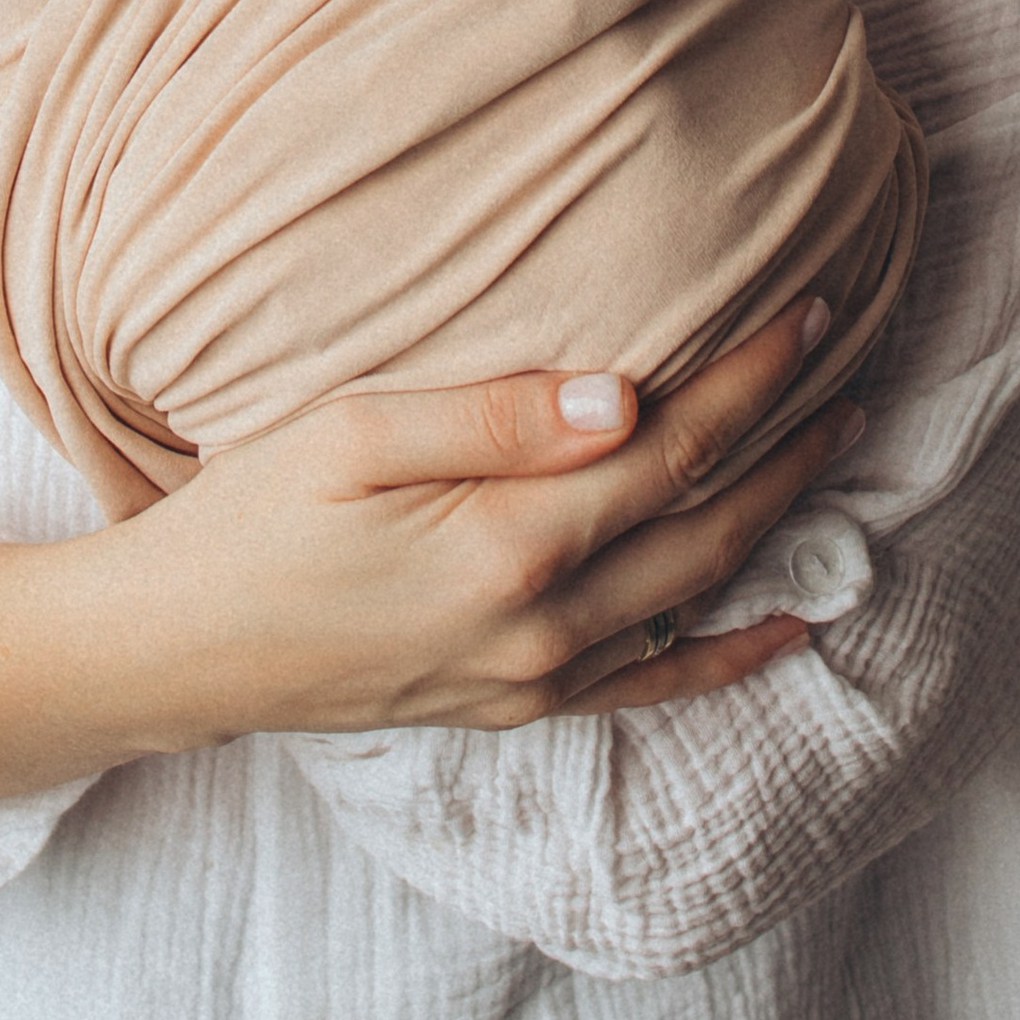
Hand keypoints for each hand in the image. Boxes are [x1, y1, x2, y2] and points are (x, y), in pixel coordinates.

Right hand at [127, 298, 857, 745]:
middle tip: (843, 361)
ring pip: (695, 596)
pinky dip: (735, 655)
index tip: (810, 313)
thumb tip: (629, 397)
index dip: (751, 381)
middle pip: (704, 522)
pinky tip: (791, 623)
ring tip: (829, 446)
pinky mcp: (513, 706)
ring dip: (774, 520)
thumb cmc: (246, 522)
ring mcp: (533, 678)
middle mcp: (541, 626)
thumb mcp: (346, 436)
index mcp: (505, 544)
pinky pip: (656, 686)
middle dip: (784, 437)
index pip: (670, 451)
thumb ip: (492, 418)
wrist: (176, 648)